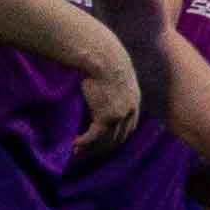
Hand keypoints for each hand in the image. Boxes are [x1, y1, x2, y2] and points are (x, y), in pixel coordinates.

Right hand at [71, 35, 143, 157]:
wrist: (102, 56)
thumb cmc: (104, 59)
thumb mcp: (114, 75)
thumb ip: (113, 88)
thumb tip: (100, 92)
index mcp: (134, 101)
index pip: (128, 128)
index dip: (116, 137)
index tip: (102, 143)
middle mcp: (130, 111)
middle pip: (119, 138)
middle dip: (103, 148)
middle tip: (88, 153)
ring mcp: (120, 115)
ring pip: (106, 140)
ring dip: (92, 149)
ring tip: (78, 152)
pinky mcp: (106, 117)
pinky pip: (94, 137)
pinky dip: (85, 143)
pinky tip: (75, 144)